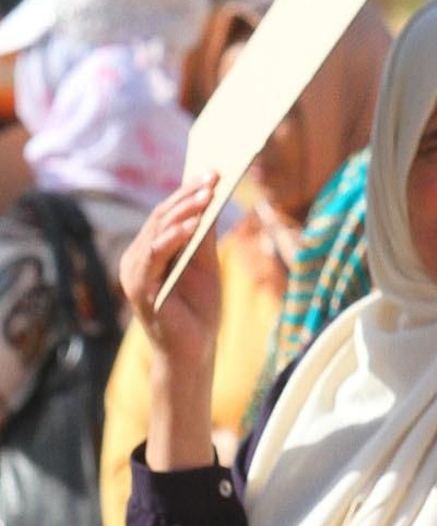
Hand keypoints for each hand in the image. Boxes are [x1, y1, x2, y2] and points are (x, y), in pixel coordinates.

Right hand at [120, 177, 222, 370]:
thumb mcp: (205, 267)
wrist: (193, 354)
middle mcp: (136, 258)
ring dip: (184, 211)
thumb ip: (202, 237)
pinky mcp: (140, 288)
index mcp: (149, 251)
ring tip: (207, 195)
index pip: (166, 214)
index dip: (187, 192)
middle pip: (160, 217)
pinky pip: (156, 255)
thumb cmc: (199, 312)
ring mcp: (134, 272)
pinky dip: (175, 238)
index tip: (211, 171)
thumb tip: (210, 200)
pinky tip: (194, 225)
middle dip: (188, 195)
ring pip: (157, 231)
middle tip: (212, 176)